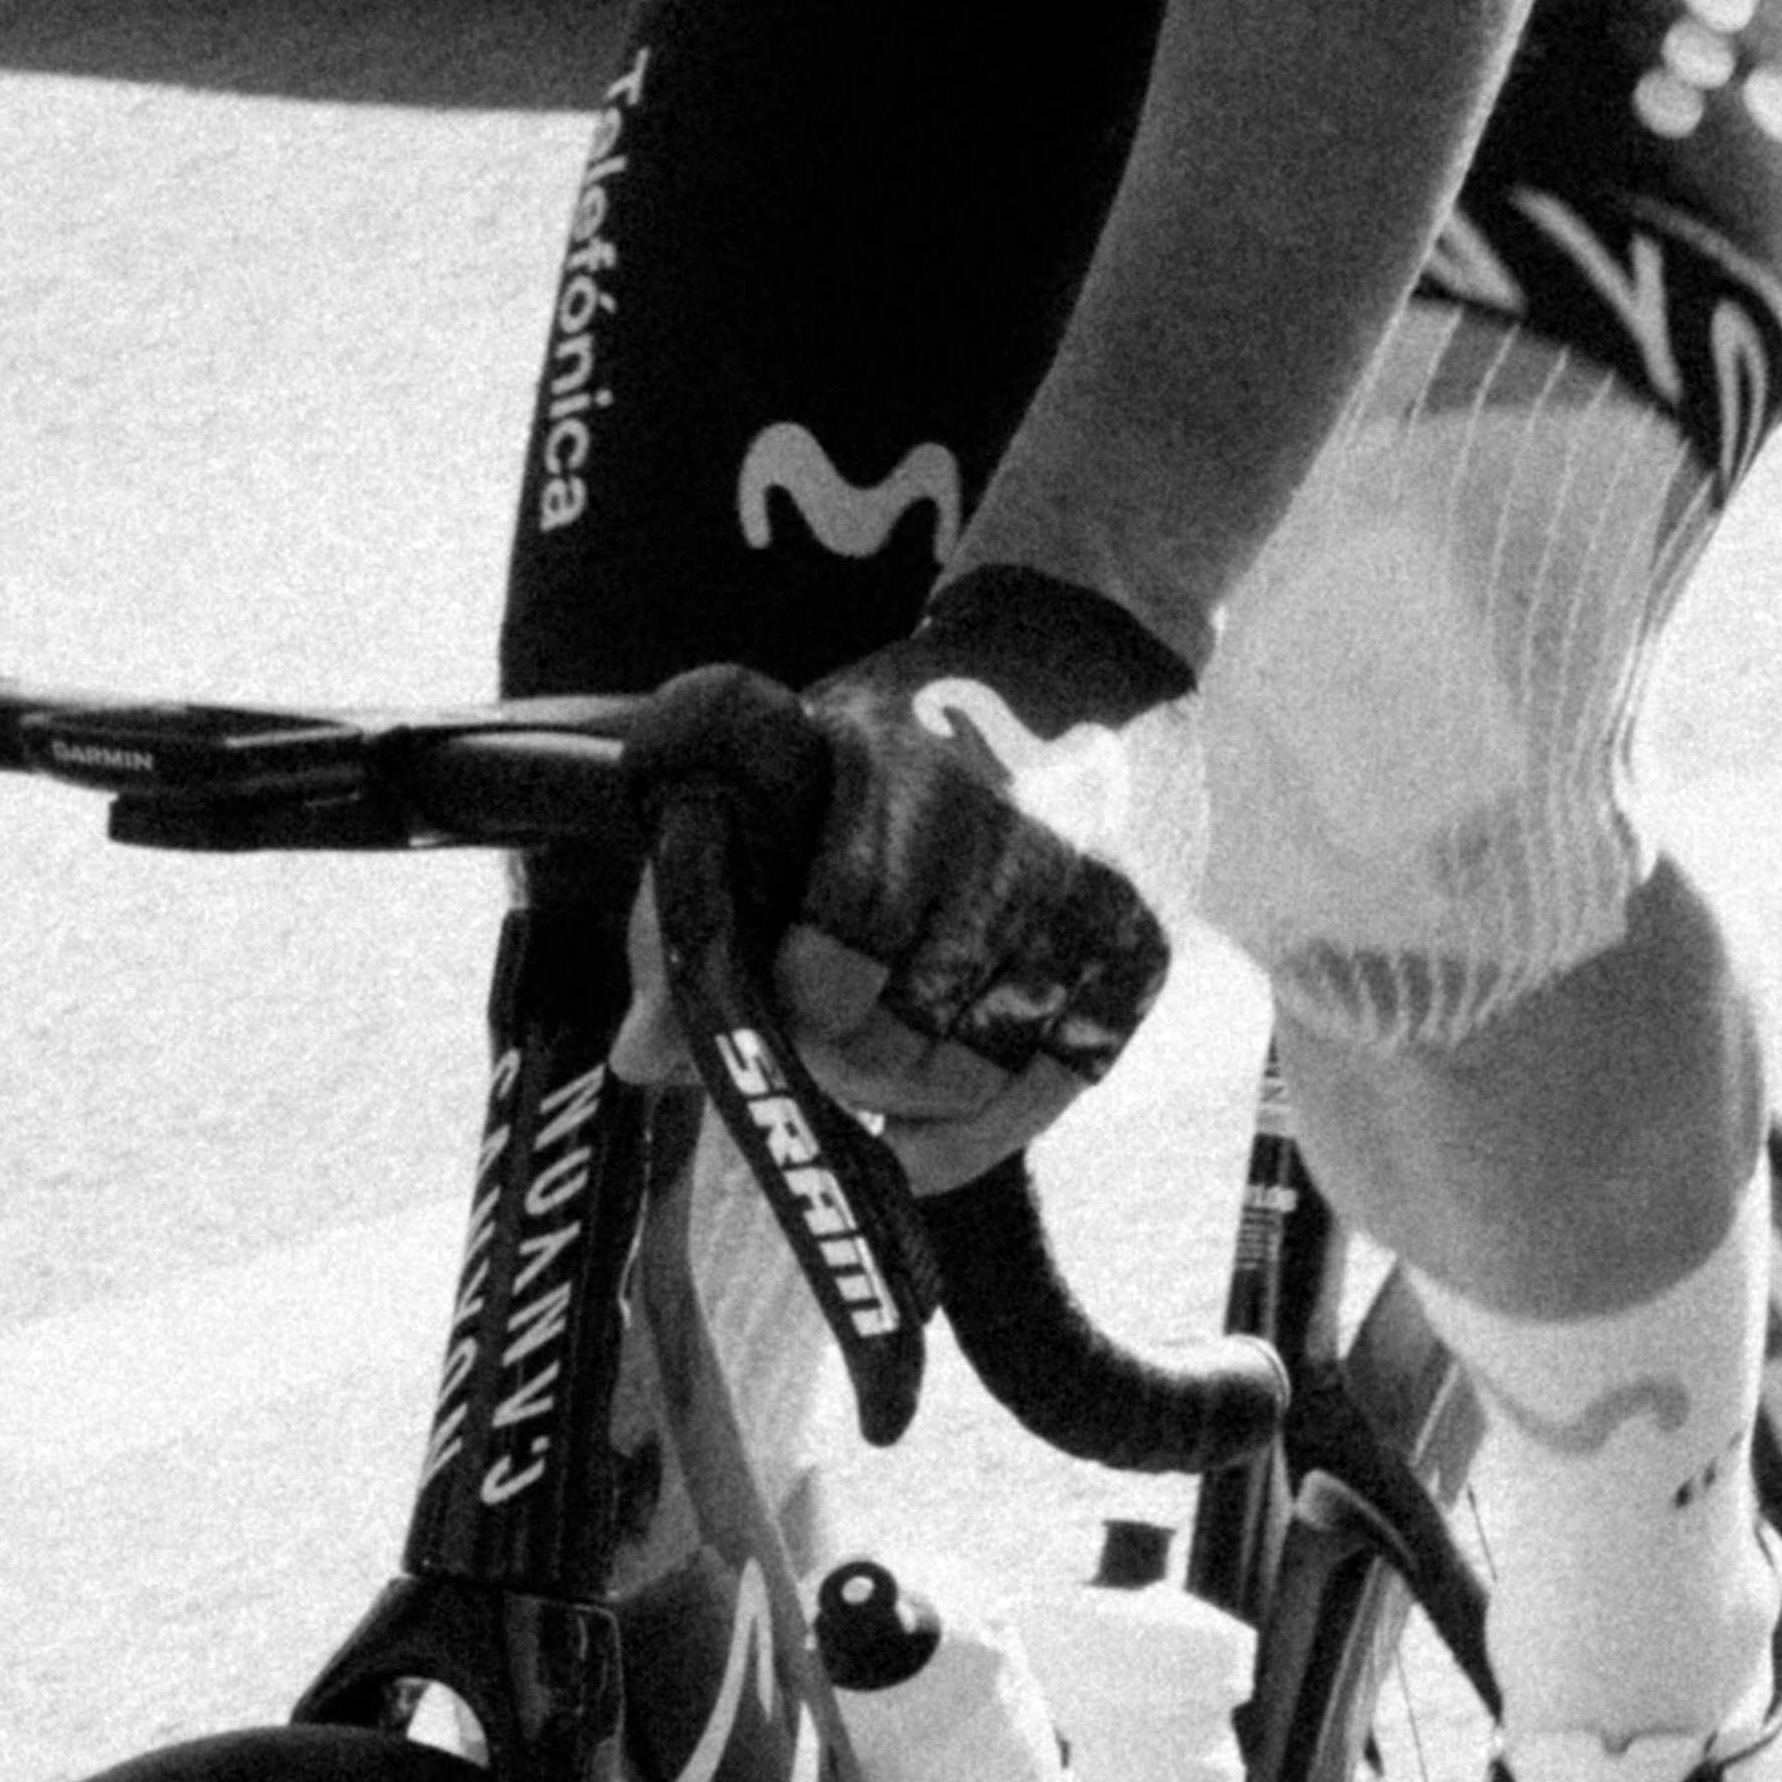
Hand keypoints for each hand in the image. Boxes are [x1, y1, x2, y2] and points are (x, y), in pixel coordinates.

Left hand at [631, 564, 1190, 1191]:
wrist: (1084, 645)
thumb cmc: (908, 719)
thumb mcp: (791, 773)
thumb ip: (697, 904)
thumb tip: (637, 1061)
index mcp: (898, 791)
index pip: (823, 976)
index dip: (786, 1021)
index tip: (775, 1011)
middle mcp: (1003, 849)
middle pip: (893, 1048)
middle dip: (839, 1069)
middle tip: (823, 1052)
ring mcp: (1083, 907)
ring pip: (968, 1081)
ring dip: (905, 1101)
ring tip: (875, 1075)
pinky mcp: (1144, 946)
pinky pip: (1053, 1091)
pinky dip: (979, 1133)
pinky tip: (925, 1136)